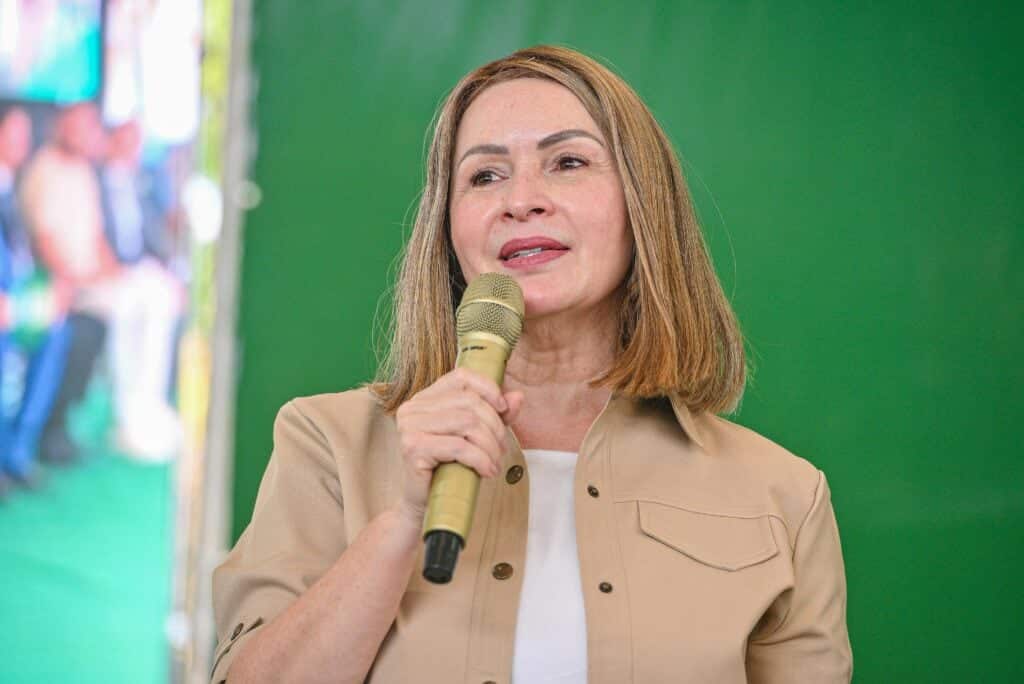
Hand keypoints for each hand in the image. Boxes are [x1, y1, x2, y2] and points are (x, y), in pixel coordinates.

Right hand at [392, 368, 522, 531]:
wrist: (426, 505)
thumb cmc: (450, 468)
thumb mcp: (478, 436)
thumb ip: (497, 415)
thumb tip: (517, 396)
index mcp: (426, 397)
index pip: (461, 376)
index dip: (488, 389)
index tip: (504, 410)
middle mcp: (413, 407)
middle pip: (469, 402)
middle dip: (494, 427)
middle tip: (500, 450)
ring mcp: (410, 426)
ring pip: (467, 422)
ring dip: (490, 446)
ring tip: (494, 462)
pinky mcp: (413, 448)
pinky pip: (459, 447)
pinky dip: (480, 459)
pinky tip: (486, 472)